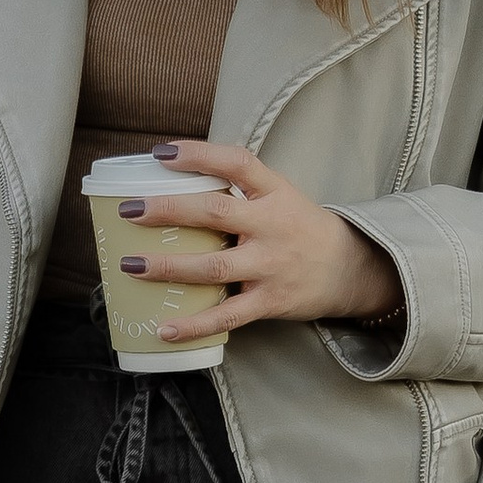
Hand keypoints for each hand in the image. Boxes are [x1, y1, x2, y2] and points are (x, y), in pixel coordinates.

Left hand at [116, 141, 404, 336]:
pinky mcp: (270, 301)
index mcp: (275, 192)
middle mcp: (273, 226)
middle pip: (217, 214)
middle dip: (169, 211)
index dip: (199, 155)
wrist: (352, 269)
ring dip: (169, 267)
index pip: (238, 163)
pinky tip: (163, 328)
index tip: (161, 153)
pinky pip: (228, 316)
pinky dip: (194, 325)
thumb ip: (237, 190)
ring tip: (131, 266)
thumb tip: (171, 180)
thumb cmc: (300, 228)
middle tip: (130, 210)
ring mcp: (272, 266)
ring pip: (216, 267)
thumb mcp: (279, 197)